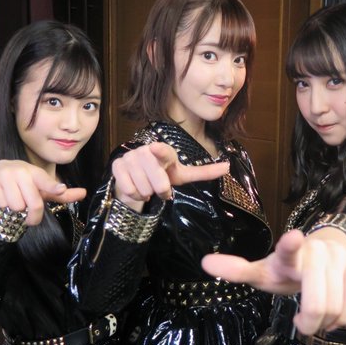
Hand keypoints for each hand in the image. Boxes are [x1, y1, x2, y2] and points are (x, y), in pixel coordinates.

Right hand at [0, 160, 85, 225]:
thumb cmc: (25, 184)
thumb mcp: (42, 188)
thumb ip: (62, 194)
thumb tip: (84, 193)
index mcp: (36, 173)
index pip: (45, 181)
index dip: (53, 187)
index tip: (59, 189)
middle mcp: (21, 170)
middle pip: (33, 203)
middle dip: (33, 215)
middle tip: (29, 216)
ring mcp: (4, 173)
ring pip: (16, 206)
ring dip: (15, 210)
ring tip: (13, 201)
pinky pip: (0, 203)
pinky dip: (1, 206)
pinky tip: (2, 198)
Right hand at [112, 142, 228, 211]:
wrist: (137, 181)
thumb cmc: (162, 176)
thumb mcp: (183, 175)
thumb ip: (204, 172)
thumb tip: (228, 167)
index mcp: (164, 151)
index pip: (162, 152)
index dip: (160, 152)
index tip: (156, 150)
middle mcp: (146, 150)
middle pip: (158, 182)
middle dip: (161, 192)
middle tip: (160, 189)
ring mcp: (130, 157)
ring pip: (144, 188)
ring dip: (148, 194)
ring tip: (147, 187)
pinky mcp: (118, 166)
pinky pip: (129, 189)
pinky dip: (135, 195)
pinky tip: (137, 188)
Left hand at [201, 228, 345, 334]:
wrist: (323, 253)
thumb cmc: (287, 268)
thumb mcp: (263, 271)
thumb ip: (237, 270)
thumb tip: (204, 263)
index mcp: (288, 254)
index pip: (288, 249)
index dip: (290, 244)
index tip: (293, 237)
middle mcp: (315, 252)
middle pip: (317, 300)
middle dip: (309, 321)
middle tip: (301, 324)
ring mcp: (338, 257)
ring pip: (336, 307)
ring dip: (324, 324)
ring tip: (314, 320)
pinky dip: (341, 319)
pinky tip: (331, 319)